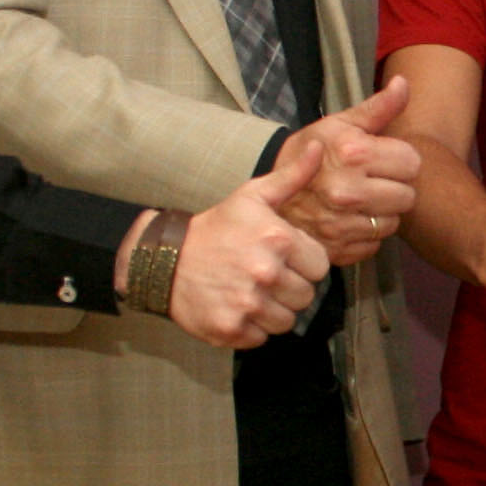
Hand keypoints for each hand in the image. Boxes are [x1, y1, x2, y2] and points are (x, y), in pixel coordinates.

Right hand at [174, 137, 331, 347]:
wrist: (165, 259)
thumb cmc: (216, 228)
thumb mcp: (252, 196)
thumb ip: (291, 177)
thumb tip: (317, 148)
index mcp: (278, 240)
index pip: (321, 267)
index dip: (304, 264)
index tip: (284, 258)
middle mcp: (266, 273)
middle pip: (306, 296)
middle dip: (290, 287)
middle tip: (264, 275)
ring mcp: (248, 304)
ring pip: (287, 321)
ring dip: (273, 310)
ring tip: (251, 291)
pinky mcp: (231, 330)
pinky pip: (261, 338)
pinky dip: (252, 328)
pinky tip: (236, 306)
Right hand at [273, 75, 421, 265]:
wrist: (269, 194)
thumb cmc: (310, 153)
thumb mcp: (340, 124)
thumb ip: (379, 107)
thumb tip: (404, 83)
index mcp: (352, 154)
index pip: (412, 163)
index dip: (400, 159)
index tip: (381, 159)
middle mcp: (347, 192)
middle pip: (408, 197)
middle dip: (394, 187)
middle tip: (372, 180)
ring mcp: (341, 224)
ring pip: (393, 222)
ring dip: (382, 213)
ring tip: (361, 200)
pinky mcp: (337, 250)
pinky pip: (375, 244)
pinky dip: (366, 234)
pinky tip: (350, 219)